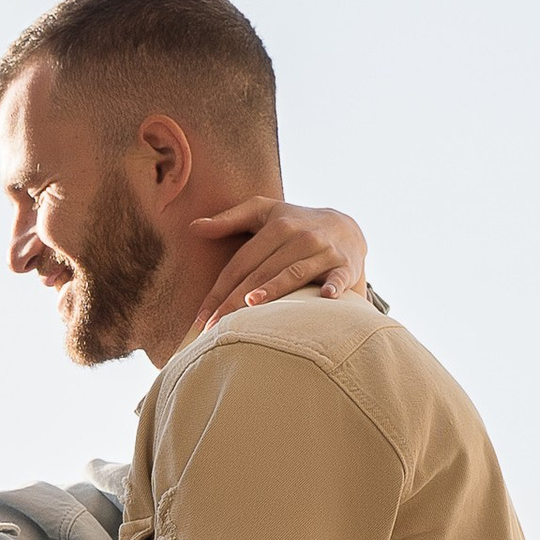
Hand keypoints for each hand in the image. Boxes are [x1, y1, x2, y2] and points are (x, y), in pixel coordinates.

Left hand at [186, 197, 368, 332]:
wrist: (346, 226)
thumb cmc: (295, 222)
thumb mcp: (264, 211)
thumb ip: (230, 219)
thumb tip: (194, 227)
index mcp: (277, 227)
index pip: (241, 263)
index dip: (219, 289)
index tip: (202, 316)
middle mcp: (300, 237)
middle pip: (262, 272)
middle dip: (236, 300)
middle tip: (216, 327)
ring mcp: (324, 251)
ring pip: (294, 273)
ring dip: (275, 289)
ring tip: (251, 305)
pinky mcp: (346, 266)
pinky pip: (339, 277)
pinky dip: (334, 286)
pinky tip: (326, 297)